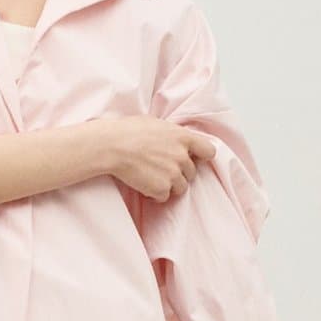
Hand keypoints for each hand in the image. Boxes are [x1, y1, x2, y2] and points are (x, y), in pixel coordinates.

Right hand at [100, 115, 216, 200]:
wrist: (112, 146)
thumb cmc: (129, 131)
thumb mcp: (157, 123)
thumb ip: (173, 134)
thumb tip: (177, 139)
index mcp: (183, 137)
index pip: (209, 151)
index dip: (201, 156)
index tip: (193, 159)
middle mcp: (182, 156)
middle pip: (192, 173)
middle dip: (179, 173)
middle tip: (161, 169)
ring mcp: (173, 174)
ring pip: (181, 188)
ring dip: (169, 185)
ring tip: (152, 177)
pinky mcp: (162, 188)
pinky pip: (164, 197)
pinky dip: (155, 194)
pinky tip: (144, 184)